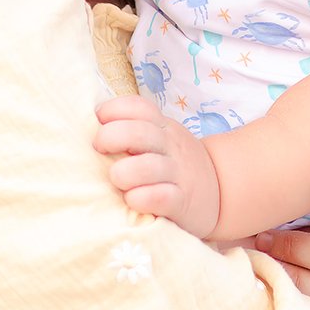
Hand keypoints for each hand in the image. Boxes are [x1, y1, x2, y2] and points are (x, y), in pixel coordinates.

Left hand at [92, 96, 222, 237]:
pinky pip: (160, 197)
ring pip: (147, 167)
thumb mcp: (161, 139)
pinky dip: (140, 198)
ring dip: (124, 172)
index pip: (139, 107)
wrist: (221, 191)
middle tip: (100, 149)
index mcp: (162, 127)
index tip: (99, 121)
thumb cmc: (174, 164)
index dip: (113, 109)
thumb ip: (134, 131)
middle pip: (139, 133)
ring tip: (117, 179)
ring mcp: (177, 174)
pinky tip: (133, 200)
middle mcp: (170, 147)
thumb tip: (89, 125)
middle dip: (111, 137)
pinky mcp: (181, 202)